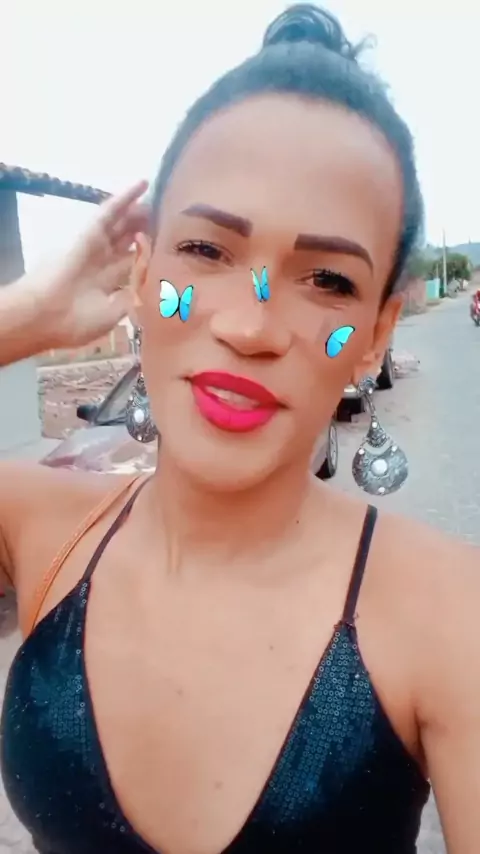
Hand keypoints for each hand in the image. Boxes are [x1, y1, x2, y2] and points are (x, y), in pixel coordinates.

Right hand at [29, 180, 149, 348]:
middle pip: (125, 243)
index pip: (129, 266)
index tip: (161, 250)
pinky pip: (109, 212)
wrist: (48, 314)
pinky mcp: (91, 233)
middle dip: (141, 233)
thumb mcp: (111, 316)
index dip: (144, 257)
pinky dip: (124, 198)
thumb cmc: (78, 321)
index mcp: (105, 286)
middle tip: (159, 221)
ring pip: (119, 225)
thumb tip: (143, 292)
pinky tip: (141, 184)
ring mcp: (96, 247)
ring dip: (135, 214)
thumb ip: (127, 301)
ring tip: (152, 202)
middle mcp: (101, 264)